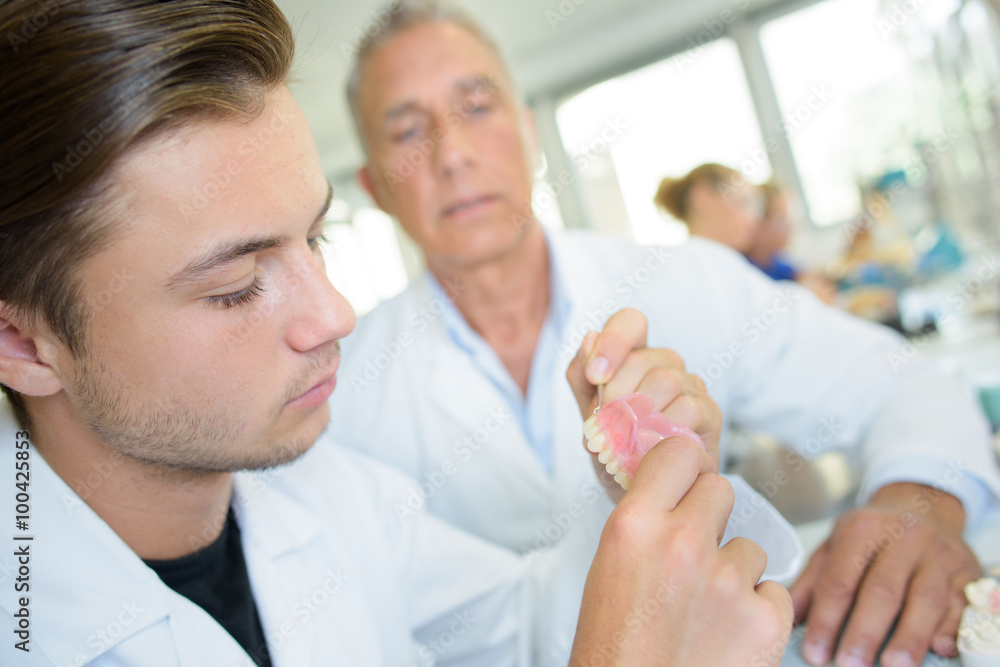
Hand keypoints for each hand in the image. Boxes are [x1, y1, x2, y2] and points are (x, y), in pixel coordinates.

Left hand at [565, 309, 721, 500]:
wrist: (640, 490)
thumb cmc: (615, 447)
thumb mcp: (587, 413)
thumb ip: (581, 377)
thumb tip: (588, 339)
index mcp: (635, 355)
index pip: (631, 322)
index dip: (612, 341)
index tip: (594, 376)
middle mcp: (666, 364)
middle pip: (642, 359)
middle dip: (616, 394)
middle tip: (605, 426)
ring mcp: (691, 386)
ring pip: (665, 381)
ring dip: (638, 415)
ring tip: (625, 442)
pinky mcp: (710, 412)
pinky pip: (688, 408)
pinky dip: (663, 430)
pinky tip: (650, 448)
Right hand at [570, 437, 793, 665]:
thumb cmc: (614, 647)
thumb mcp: (610, 568)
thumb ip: (646, 523)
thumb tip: (678, 489)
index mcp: (635, 525)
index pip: (681, 452)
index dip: (684, 469)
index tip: (682, 485)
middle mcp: (683, 543)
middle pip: (721, 490)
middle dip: (710, 518)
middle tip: (692, 557)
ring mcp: (729, 582)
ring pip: (750, 547)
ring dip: (734, 572)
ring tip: (704, 613)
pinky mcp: (765, 620)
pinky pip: (774, 592)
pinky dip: (757, 613)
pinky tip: (727, 637)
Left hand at [790, 483, 980, 666]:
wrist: (921, 504)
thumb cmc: (872, 533)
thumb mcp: (835, 546)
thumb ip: (812, 582)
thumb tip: (788, 616)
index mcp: (861, 529)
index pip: (840, 580)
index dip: (827, 619)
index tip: (816, 652)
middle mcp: (902, 537)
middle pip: (882, 590)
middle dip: (865, 632)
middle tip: (850, 665)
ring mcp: (938, 554)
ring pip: (925, 599)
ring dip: (910, 637)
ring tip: (894, 665)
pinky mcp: (967, 570)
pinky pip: (961, 602)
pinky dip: (951, 627)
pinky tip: (940, 649)